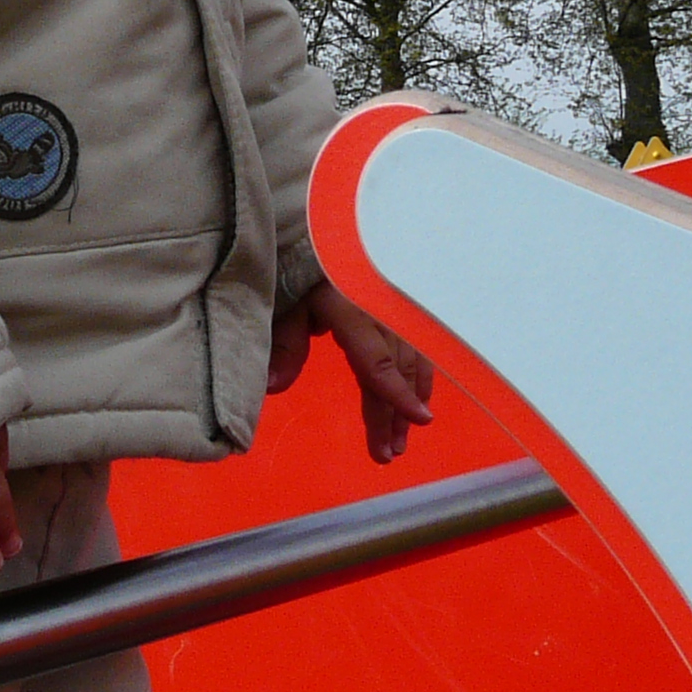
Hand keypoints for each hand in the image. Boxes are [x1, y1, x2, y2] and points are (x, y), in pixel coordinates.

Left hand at [270, 281, 434, 463]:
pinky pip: (416, 345)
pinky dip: (418, 376)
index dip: (396, 392)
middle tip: (389, 454)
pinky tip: (418, 401)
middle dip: (395, 412)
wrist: (317, 236)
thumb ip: (283, 343)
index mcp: (350, 305)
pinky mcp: (397, 308)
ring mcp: (392, 306)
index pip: (376, 358)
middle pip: (396, 367)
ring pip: (410, 359)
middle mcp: (379, 308)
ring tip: (399, 441)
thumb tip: (273, 387)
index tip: (418, 421)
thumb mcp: (283, 303)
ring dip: (409, 400)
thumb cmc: (295, 268)